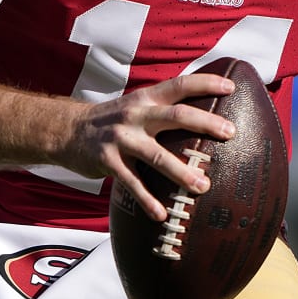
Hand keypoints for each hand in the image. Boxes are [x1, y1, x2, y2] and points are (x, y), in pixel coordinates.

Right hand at [59, 71, 236, 219]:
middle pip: (175, 116)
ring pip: (157, 155)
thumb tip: (204, 116)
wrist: (66, 130)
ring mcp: (121, 137)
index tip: (231, 87)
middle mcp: (135, 114)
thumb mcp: (136, 104)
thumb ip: (163, 107)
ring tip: (203, 186)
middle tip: (231, 133)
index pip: (180, 85)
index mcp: (146, 98)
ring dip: (182, 171)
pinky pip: (132, 182)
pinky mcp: (107, 161)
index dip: (205, 83)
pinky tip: (162, 215)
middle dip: (205, 123)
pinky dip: (148, 200)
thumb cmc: (113, 120)